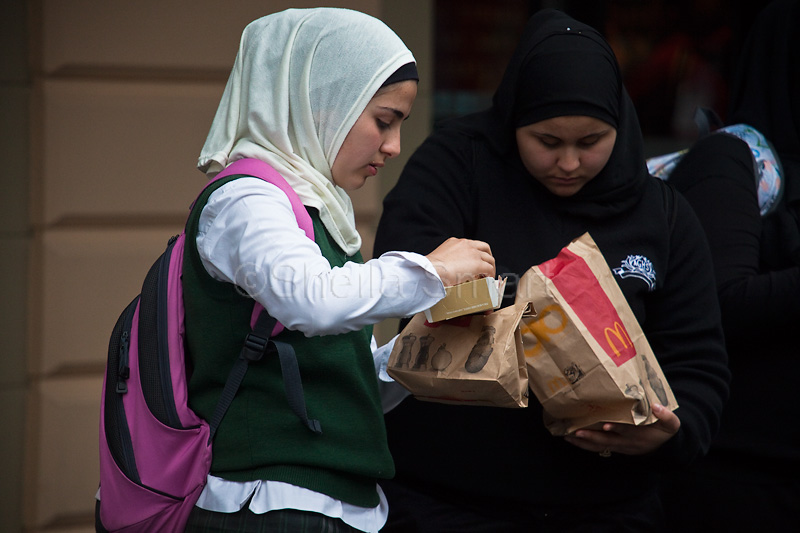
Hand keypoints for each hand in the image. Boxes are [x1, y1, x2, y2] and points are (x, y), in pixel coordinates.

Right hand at [426, 237, 494, 286]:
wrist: (433, 270)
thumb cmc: (432, 268)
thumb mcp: (440, 258)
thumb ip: (447, 260)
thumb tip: (449, 269)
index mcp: (456, 242)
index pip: (472, 244)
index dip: (476, 252)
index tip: (476, 259)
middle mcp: (466, 244)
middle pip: (484, 248)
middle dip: (487, 256)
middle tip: (487, 265)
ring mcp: (473, 253)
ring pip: (489, 258)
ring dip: (490, 266)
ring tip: (488, 274)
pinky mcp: (477, 263)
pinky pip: (489, 268)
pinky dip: (490, 273)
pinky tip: (488, 278)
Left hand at [563, 404, 679, 455]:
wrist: (664, 448)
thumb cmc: (664, 431)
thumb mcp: (671, 424)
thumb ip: (667, 416)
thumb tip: (657, 406)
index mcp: (639, 435)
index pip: (627, 431)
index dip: (617, 429)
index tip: (606, 425)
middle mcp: (626, 442)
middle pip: (607, 441)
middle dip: (592, 437)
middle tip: (577, 431)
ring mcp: (619, 446)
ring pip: (599, 446)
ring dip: (584, 442)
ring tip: (568, 435)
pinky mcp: (614, 448)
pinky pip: (597, 448)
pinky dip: (584, 445)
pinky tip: (571, 439)